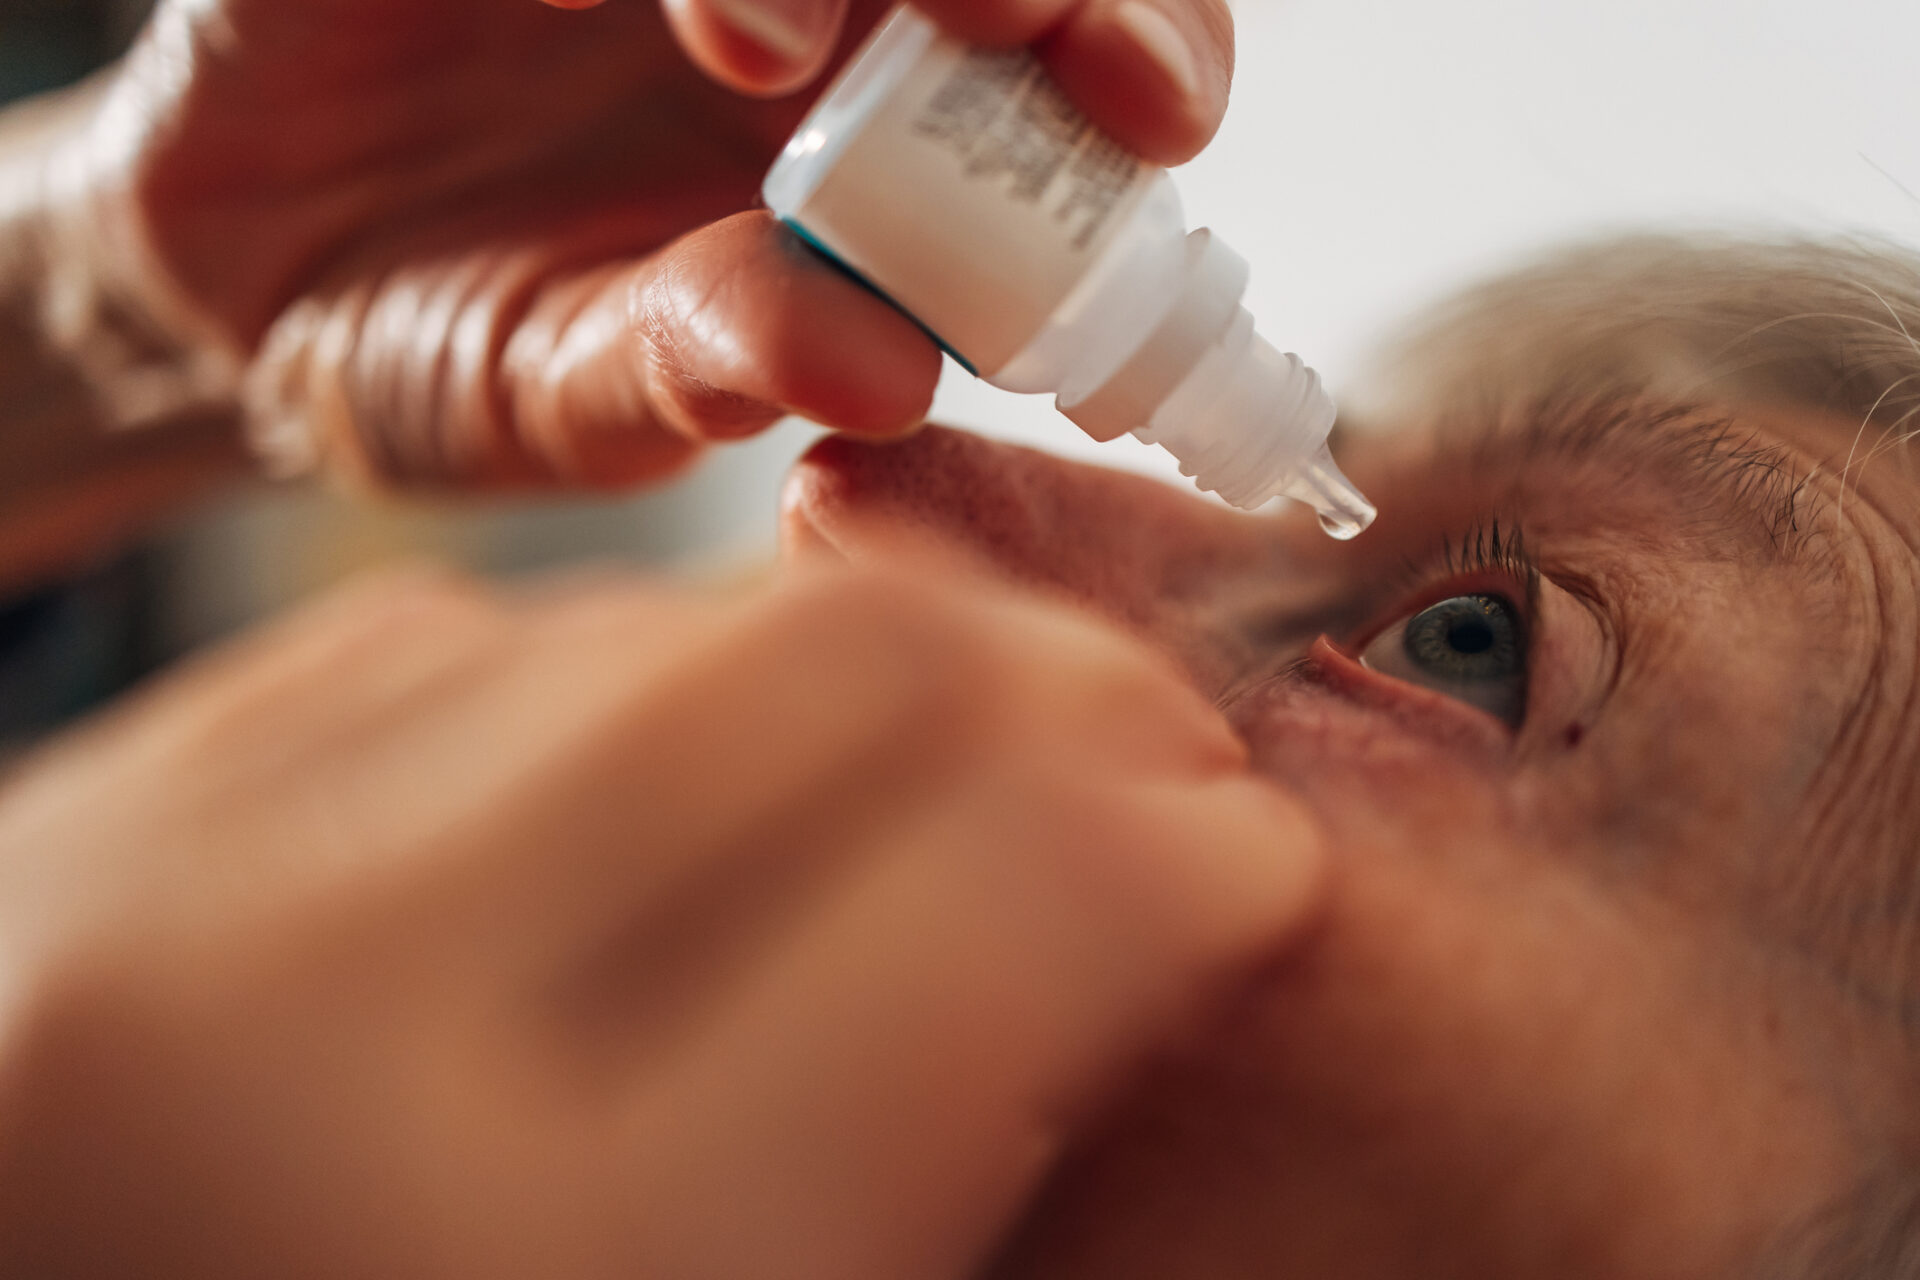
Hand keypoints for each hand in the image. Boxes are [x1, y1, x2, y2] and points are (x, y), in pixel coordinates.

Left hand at [0, 562, 1319, 1277]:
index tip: (1245, 856)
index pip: (1019, 893)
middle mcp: (313, 1038)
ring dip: (847, 677)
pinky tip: (671, 780)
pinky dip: (616, 685)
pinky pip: (445, 638)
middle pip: (846, 674)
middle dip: (1061, 694)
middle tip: (1137, 762)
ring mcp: (150, 881)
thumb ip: (960, 1171)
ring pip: (652, 620)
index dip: (1195, 848)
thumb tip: (1134, 953)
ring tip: (928, 769)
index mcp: (571, 1274)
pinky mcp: (77, 808)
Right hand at [50, 0, 1233, 489]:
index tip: (1144, 111)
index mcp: (882, 141)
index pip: (1072, 55)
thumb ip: (711, 366)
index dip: (1144, 49)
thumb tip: (886, 368)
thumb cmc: (449, 355)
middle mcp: (808, 8)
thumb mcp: (574, 394)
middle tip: (997, 17)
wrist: (235, 288)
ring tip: (745, 45)